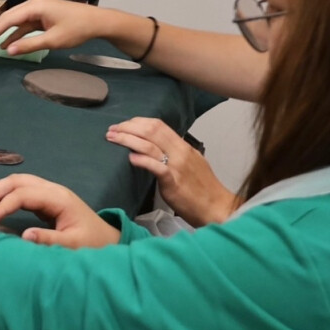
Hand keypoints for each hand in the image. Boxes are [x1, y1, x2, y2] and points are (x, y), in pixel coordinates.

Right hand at [0, 0, 112, 55]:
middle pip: (9, 17)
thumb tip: (8, 50)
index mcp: (36, 5)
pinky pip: (26, 23)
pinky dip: (17, 33)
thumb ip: (29, 45)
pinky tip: (8, 43)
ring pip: (17, 20)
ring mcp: (39, 8)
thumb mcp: (53, 40)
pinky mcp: (43, 14)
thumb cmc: (78, 29)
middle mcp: (35, 3)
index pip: (9, 19)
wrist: (97, 21)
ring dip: (5, 32)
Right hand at [0, 174, 119, 248]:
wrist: (107, 238)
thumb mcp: (73, 245)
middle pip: (18, 181)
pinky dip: (6, 195)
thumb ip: (49, 240)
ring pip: (19, 182)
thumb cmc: (92, 242)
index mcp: (59, 199)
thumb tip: (24, 235)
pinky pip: (23, 190)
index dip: (4, 205)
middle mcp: (53, 190)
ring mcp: (51, 192)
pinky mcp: (48, 199)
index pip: (24, 194)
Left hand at [107, 117, 237, 225]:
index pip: (159, 125)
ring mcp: (177, 166)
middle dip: (128, 127)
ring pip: (149, 145)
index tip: (124, 125)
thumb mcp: (192, 164)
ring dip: (127, 139)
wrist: (217, 207)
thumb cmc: (203, 190)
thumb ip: (175, 155)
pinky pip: (156, 167)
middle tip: (112, 129)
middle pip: (151, 130)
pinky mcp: (173, 182)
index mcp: (184, 147)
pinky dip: (142, 160)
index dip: (138, 122)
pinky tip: (130, 158)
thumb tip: (157, 149)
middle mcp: (180, 152)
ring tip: (113, 138)